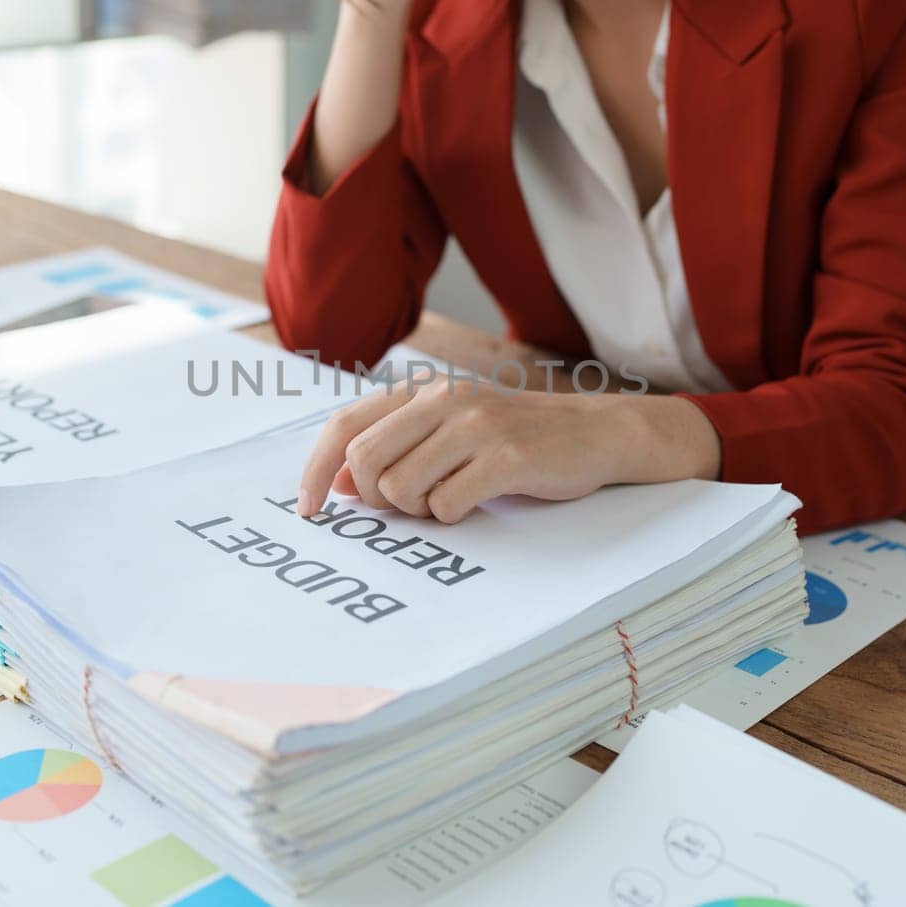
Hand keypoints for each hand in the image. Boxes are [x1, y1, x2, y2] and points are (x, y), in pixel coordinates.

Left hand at [295, 374, 723, 522]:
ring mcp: (475, 425)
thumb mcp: (453, 431)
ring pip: (401, 486)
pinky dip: (451, 515)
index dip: (317, 470)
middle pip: (366, 460)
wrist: (596, 433)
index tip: (308, 509)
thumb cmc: (518, 439)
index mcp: (423, 391)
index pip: (345, 426)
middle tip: (409, 505)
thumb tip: (341, 483)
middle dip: (378, 497)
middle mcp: (444, 398)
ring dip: (417, 510)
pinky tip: (475, 502)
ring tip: (448, 500)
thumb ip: (398, 447)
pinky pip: (446, 504)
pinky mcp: (505, 455)